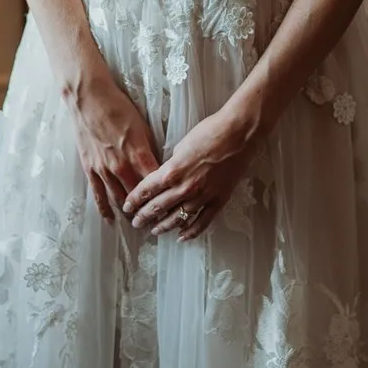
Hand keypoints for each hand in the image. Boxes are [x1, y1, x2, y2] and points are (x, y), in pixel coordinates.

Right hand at [66, 68, 160, 223]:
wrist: (89, 98)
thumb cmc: (118, 107)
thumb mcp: (143, 127)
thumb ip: (150, 149)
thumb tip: (160, 165)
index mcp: (139, 154)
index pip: (157, 184)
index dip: (165, 197)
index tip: (174, 206)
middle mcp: (122, 166)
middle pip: (139, 196)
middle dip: (149, 210)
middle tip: (159, 222)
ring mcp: (104, 170)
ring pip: (119, 199)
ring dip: (129, 213)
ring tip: (139, 223)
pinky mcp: (90, 169)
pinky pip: (98, 194)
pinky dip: (105, 209)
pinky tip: (111, 220)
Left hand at [121, 104, 258, 239]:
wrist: (239, 133)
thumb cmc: (211, 132)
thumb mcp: (182, 146)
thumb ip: (172, 164)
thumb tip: (167, 174)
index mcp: (172, 171)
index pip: (146, 190)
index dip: (134, 200)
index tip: (128, 207)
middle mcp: (184, 187)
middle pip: (158, 207)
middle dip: (144, 217)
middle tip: (136, 223)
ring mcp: (203, 196)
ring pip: (178, 218)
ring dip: (164, 226)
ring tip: (155, 230)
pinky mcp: (219, 200)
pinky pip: (202, 221)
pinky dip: (191, 231)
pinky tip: (182, 236)